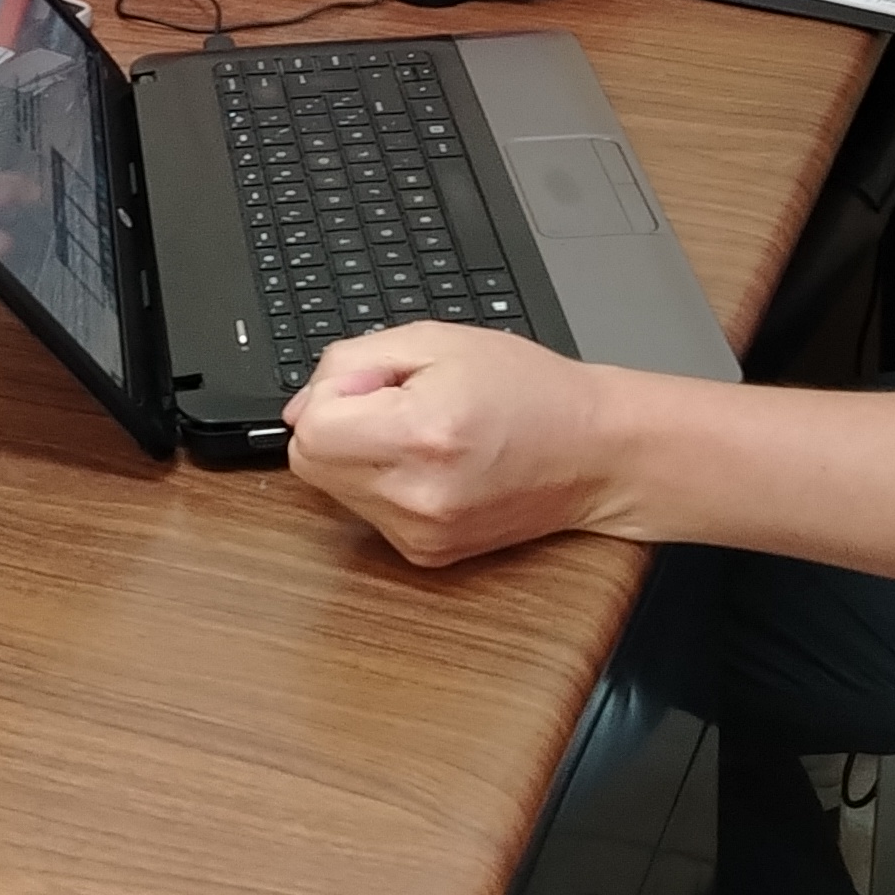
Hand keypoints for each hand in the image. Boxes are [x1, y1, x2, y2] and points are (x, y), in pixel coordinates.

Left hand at [282, 322, 628, 565]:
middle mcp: (416, 496)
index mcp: (420, 435)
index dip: (333, 396)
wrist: (595, 453)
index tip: (378, 383)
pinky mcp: (426, 554)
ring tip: (420, 432)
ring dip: (358, 454)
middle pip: (310, 465)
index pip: (311, 432)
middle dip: (338, 425)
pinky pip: (366, 511)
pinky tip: (430, 463)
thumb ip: (352, 362)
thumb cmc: (530, 391)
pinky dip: (382, 482)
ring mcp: (421, 534)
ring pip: (333, 489)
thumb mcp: (438, 340)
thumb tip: (299, 405)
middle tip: (398, 403)